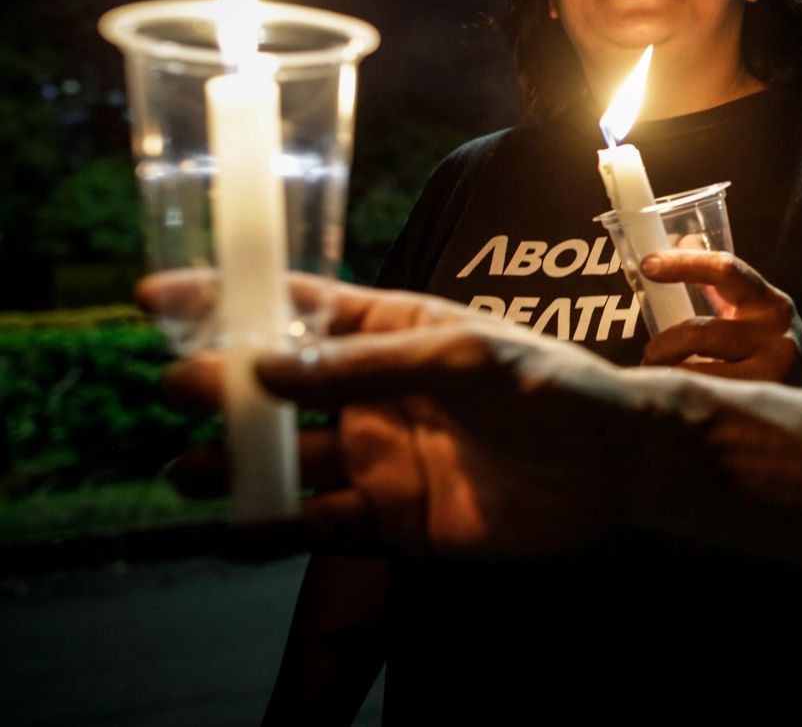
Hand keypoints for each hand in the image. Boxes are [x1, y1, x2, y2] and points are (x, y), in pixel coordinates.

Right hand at [144, 272, 666, 556]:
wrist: (617, 464)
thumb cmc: (554, 386)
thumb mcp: (465, 357)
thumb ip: (369, 363)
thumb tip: (267, 369)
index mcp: (394, 332)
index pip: (299, 310)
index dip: (230, 301)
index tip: (158, 296)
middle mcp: (377, 393)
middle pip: (280, 391)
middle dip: (224, 389)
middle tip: (177, 389)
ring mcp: (383, 457)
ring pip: (290, 461)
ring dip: (238, 466)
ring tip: (190, 470)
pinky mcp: (396, 520)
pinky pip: (320, 526)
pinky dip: (275, 529)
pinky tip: (235, 530)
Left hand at [639, 250, 801, 387]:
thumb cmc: (776, 350)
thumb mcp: (757, 313)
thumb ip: (721, 284)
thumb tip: (687, 239)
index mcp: (769, 302)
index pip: (726, 268)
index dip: (684, 264)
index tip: (649, 265)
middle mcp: (774, 332)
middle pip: (702, 332)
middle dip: (664, 345)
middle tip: (650, 355)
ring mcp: (772, 370)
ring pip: (700, 371)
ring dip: (671, 374)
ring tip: (662, 379)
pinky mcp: (762, 402)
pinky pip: (708, 396)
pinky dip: (687, 395)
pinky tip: (683, 400)